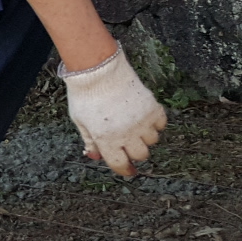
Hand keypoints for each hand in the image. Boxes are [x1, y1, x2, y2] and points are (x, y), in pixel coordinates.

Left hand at [62, 46, 166, 176]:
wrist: (98, 70)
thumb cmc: (85, 95)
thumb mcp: (80, 120)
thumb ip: (90, 140)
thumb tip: (95, 156)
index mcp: (106, 139)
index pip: (120, 164)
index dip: (124, 169)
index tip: (128, 170)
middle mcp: (127, 133)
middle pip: (141, 155)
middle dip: (134, 152)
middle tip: (128, 143)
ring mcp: (142, 121)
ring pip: (152, 141)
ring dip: (144, 137)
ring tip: (133, 125)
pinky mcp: (152, 108)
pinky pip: (161, 124)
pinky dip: (155, 124)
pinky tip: (143, 116)